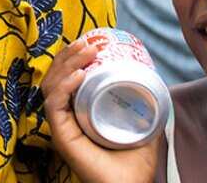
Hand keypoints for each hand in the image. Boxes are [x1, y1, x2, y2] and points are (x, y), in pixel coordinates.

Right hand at [41, 37, 159, 182]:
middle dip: (70, 53)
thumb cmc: (133, 165)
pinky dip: (64, 87)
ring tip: (88, 51)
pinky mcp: (61, 136)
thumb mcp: (143, 127)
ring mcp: (61, 126)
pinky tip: (80, 75)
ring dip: (67, 64)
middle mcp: (65, 116)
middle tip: (92, 41)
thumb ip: (146, 107)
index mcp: (77, 112)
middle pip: (55, 76)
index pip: (65, 77)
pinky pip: (54, 105)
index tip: (95, 41)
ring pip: (51, 85)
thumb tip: (156, 81)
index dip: (75, 56)